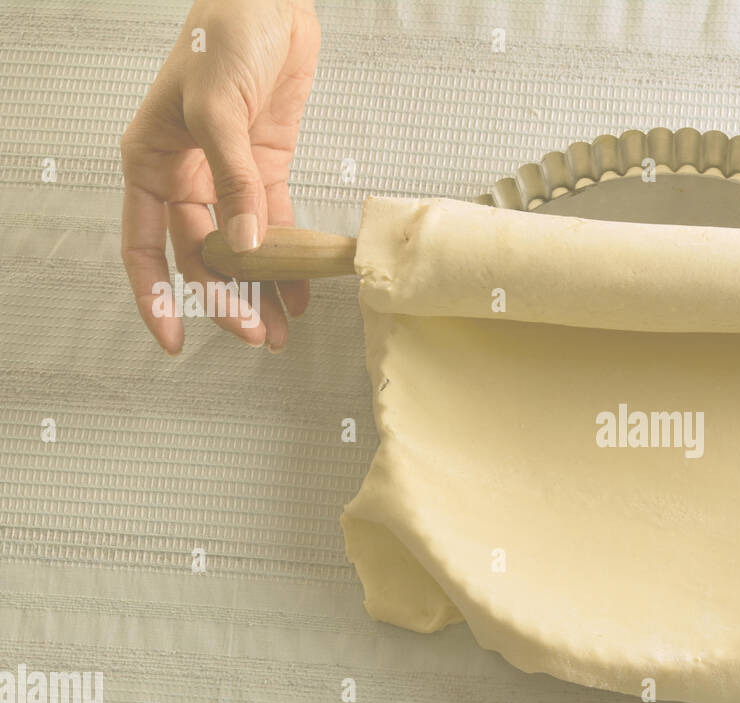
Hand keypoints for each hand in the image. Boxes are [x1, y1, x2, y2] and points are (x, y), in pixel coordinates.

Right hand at [120, 0, 318, 353]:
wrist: (269, 1)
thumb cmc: (225, 37)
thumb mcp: (219, 109)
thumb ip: (234, 179)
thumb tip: (245, 241)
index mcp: (152, 161)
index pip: (145, 245)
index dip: (157, 296)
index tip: (174, 337)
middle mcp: (185, 175)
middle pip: (201, 257)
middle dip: (225, 300)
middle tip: (253, 335)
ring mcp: (227, 176)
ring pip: (240, 249)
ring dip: (258, 289)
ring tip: (279, 330)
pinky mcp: (265, 168)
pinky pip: (274, 224)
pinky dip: (287, 258)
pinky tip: (299, 291)